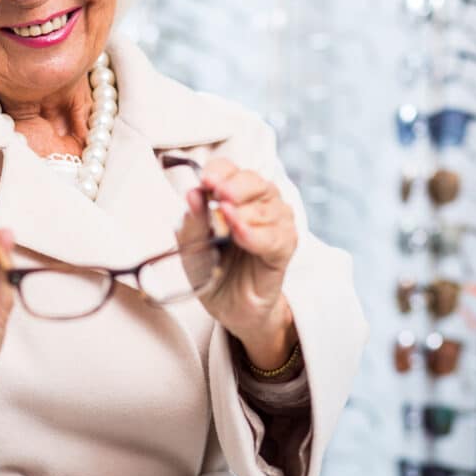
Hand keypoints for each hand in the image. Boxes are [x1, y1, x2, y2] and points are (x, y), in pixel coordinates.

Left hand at [181, 158, 298, 369]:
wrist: (229, 307)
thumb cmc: (212, 269)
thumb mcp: (191, 246)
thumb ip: (192, 221)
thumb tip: (192, 194)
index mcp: (233, 194)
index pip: (229, 169)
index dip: (218, 172)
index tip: (205, 181)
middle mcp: (259, 202)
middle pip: (253, 181)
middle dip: (235, 187)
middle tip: (219, 195)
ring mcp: (276, 222)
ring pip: (266, 207)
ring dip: (243, 213)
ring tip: (226, 224)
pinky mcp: (284, 247)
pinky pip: (274, 236)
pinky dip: (255, 234)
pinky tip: (239, 234)